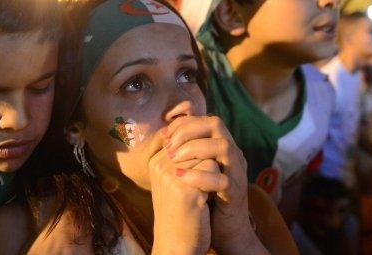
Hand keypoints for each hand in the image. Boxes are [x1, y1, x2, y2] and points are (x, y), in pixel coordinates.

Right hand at [149, 130, 210, 254]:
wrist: (177, 245)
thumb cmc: (181, 212)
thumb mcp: (176, 179)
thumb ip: (182, 154)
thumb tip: (199, 128)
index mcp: (155, 159)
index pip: (187, 137)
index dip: (200, 156)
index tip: (193, 179)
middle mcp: (160, 164)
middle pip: (199, 145)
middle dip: (208, 163)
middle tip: (200, 188)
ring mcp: (171, 175)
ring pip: (208, 156)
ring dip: (213, 174)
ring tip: (201, 194)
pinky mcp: (185, 188)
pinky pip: (213, 170)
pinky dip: (216, 184)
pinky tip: (205, 201)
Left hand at [164, 115, 266, 254]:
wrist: (225, 231)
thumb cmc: (206, 198)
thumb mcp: (194, 170)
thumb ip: (185, 153)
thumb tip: (162, 135)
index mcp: (222, 148)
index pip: (205, 119)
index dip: (183, 122)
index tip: (163, 133)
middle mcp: (233, 155)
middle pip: (216, 124)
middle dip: (188, 129)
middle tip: (169, 144)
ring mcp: (236, 173)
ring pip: (223, 146)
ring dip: (194, 148)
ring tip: (174, 158)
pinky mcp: (236, 193)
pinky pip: (222, 179)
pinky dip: (200, 175)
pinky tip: (180, 177)